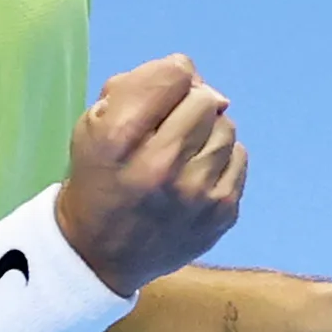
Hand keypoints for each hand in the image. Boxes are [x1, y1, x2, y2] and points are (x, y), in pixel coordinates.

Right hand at [55, 55, 245, 294]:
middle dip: (189, 104)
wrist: (101, 255)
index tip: (160, 94)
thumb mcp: (92, 126)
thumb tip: (194, 76)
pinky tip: (196, 174)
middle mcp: (159, 167)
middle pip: (205, 100)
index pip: (173, 75)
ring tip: (184, 152)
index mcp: (118, 140)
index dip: (169, 76)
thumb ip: (136, 87)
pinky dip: (220, 159)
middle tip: (171, 126)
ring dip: (207, 132)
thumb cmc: (98, 179)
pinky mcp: (222, 213)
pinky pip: (239, 157)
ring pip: (227, 127)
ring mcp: (196, 194)